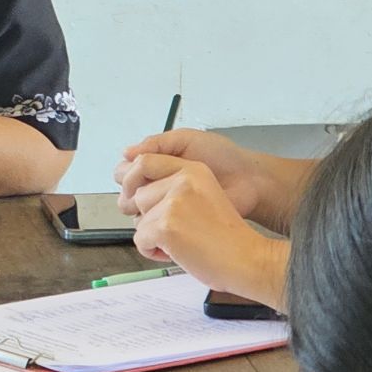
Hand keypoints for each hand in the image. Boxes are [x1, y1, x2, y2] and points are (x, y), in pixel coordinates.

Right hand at [117, 128, 299, 228]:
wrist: (248, 181)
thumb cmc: (222, 157)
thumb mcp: (187, 140)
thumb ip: (157, 143)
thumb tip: (127, 152)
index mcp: (156, 165)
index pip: (124, 170)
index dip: (127, 173)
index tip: (139, 172)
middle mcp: (157, 187)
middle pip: (124, 194)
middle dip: (130, 192)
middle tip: (148, 190)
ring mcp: (166, 208)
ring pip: (134, 214)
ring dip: (141, 210)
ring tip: (160, 205)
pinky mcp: (177, 226)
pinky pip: (153, 231)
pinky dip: (152, 227)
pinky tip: (165, 221)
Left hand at [125, 155, 286, 308]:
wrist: (247, 259)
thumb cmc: (229, 237)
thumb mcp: (206, 196)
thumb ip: (177, 189)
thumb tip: (139, 194)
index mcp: (194, 170)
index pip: (146, 162)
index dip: (139, 184)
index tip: (145, 201)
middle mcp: (183, 181)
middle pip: (139, 195)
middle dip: (150, 218)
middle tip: (177, 232)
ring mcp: (174, 202)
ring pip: (138, 220)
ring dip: (152, 236)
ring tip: (181, 243)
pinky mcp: (166, 226)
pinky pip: (140, 240)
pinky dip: (152, 252)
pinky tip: (178, 253)